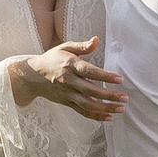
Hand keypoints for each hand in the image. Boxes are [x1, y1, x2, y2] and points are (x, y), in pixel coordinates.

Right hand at [10, 36, 127, 119]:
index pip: (89, 72)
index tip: (119, 79)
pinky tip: (109, 117)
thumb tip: (96, 40)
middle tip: (125, 97)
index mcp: (70, 65)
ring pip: (88, 104)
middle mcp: (69, 81)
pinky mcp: (67, 102)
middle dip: (109, 96)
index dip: (104, 76)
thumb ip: (82, 46)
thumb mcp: (65, 48)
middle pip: (91, 91)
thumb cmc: (51, 59)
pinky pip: (82, 112)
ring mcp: (68, 94)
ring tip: (121, 109)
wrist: (32, 76)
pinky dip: (96, 116)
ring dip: (105, 108)